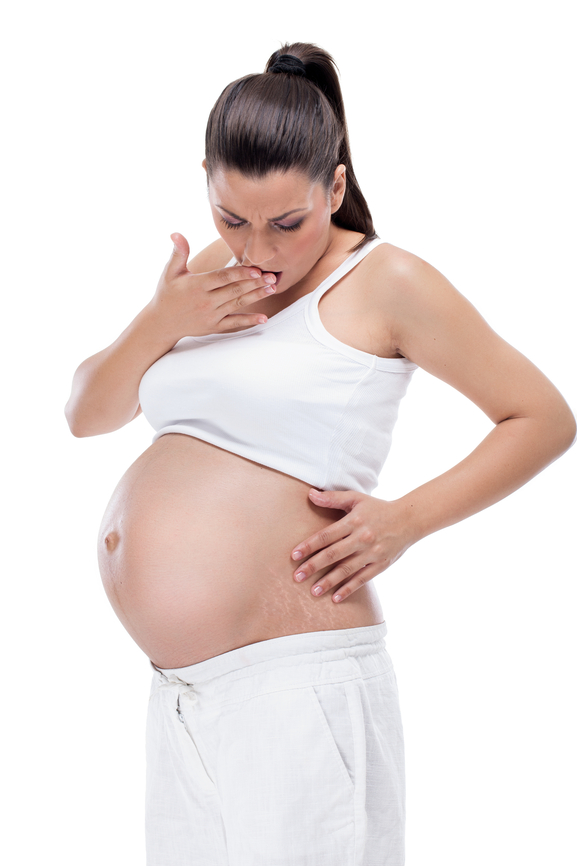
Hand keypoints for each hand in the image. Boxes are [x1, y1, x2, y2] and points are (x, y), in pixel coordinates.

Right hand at [150, 232, 278, 339]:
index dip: (240, 274)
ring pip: (237, 304)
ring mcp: (211, 315)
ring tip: (272, 289)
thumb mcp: (170, 272)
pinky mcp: (214, 326)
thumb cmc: (167, 294)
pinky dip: (249, 321)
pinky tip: (263, 318)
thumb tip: (176, 233)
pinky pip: (234, 323)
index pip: (222, 278)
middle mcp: (206, 301)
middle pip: (234, 290)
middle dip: (254, 283)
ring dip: (256, 297)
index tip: (256, 269)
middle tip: (272, 276)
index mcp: (197, 285)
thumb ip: (178, 253)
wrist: (162, 323)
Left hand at [291, 488, 415, 602]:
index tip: (294, 555)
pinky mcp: (381, 564)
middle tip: (297, 577)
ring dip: (329, 581)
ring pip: (347, 569)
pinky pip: (362, 579)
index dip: (309, 545)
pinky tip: (335, 598)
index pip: (327, 535)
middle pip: (333, 554)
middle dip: (314, 566)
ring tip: (313, 592)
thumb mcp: (356, 498)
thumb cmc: (377, 508)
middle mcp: (362, 538)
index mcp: (353, 521)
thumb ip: (333, 498)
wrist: (409, 519)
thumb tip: (310, 495)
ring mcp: (372, 553)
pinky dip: (349, 589)